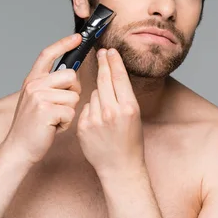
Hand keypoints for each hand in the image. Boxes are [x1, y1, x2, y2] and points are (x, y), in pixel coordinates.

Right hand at [2, 33, 82, 164]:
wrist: (19, 148)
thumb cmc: (32, 126)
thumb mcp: (36, 99)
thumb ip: (49, 85)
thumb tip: (71, 72)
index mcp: (32, 80)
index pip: (47, 54)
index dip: (63, 44)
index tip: (77, 37)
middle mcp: (34, 85)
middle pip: (70, 76)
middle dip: (73, 92)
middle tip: (61, 106)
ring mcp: (38, 97)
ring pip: (74, 96)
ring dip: (69, 111)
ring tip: (55, 119)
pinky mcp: (46, 110)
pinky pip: (71, 111)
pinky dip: (66, 123)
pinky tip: (54, 127)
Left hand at [76, 48, 144, 176]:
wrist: (120, 166)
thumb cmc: (130, 141)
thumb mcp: (134, 115)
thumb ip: (122, 96)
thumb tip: (111, 75)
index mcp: (128, 108)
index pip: (118, 77)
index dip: (113, 61)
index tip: (110, 51)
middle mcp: (111, 112)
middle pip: (104, 80)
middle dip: (103, 64)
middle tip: (101, 53)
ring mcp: (95, 119)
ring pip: (94, 93)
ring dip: (98, 94)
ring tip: (107, 109)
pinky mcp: (82, 126)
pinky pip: (86, 107)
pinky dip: (91, 109)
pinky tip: (98, 121)